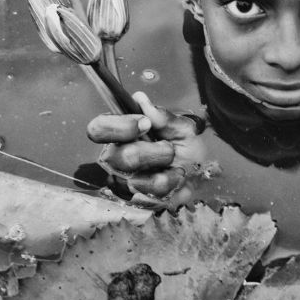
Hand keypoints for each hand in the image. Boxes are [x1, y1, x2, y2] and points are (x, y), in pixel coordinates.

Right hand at [87, 91, 206, 209]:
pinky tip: (175, 177)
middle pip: (120, 156)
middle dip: (153, 151)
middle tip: (169, 148)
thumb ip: (163, 116)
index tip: (145, 124)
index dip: (120, 126)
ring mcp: (123, 181)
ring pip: (135, 178)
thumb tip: (140, 100)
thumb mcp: (182, 128)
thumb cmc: (186, 149)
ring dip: (164, 168)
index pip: (99, 128)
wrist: (200, 176)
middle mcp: (116, 158)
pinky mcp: (134, 199)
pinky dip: (170, 182)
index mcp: (122, 134)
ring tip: (175, 163)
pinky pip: (149, 193)